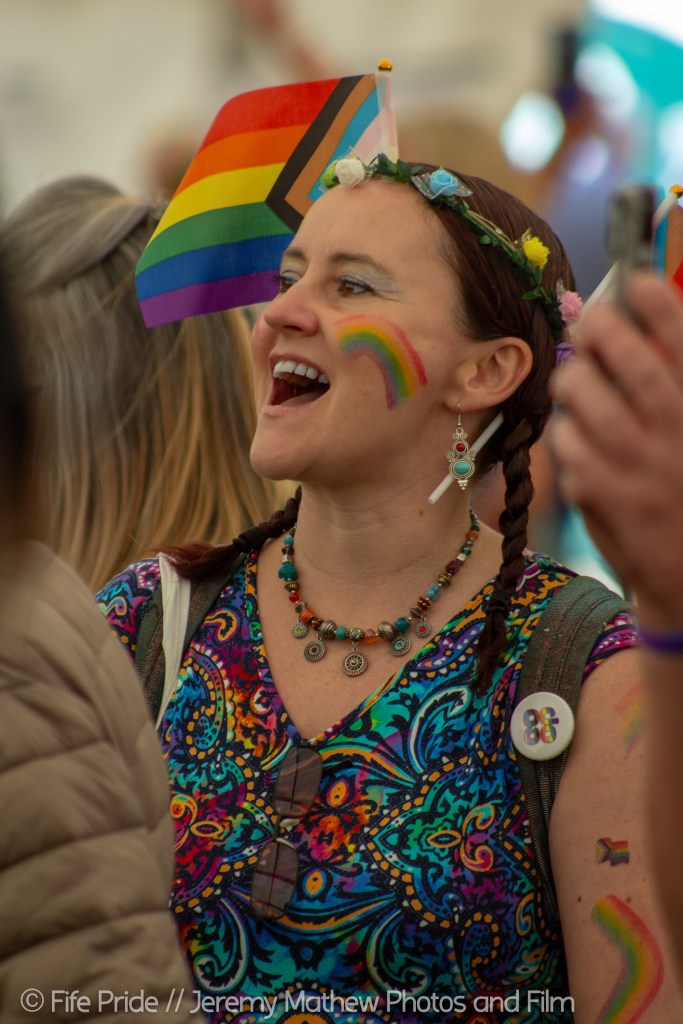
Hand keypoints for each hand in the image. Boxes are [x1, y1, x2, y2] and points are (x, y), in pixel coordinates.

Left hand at [551, 273, 682, 626]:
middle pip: (622, 352)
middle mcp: (674, 425)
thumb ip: (668, 376)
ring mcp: (636, 458)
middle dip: (597, 328)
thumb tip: (621, 321)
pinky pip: (564, 438)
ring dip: (573, 379)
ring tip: (578, 384)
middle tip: (587, 326)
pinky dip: (565, 434)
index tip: (636, 281)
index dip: (654, 300)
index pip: (680, 335)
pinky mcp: (600, 489)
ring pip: (580, 389)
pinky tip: (580, 442)